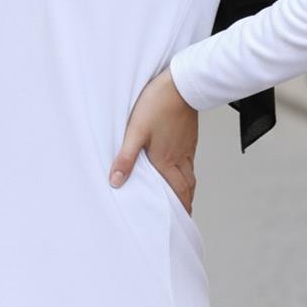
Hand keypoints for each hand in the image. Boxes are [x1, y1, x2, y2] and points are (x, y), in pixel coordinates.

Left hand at [109, 69, 198, 215]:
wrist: (182, 83)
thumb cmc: (157, 105)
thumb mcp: (135, 131)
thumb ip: (126, 158)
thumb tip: (116, 182)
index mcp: (167, 160)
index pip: (177, 192)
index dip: (180, 209)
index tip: (181, 223)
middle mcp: (180, 157)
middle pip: (187, 187)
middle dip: (185, 203)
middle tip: (184, 216)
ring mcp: (187, 146)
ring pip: (190, 174)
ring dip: (187, 188)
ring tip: (183, 197)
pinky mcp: (189, 136)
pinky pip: (190, 160)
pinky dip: (186, 171)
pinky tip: (179, 167)